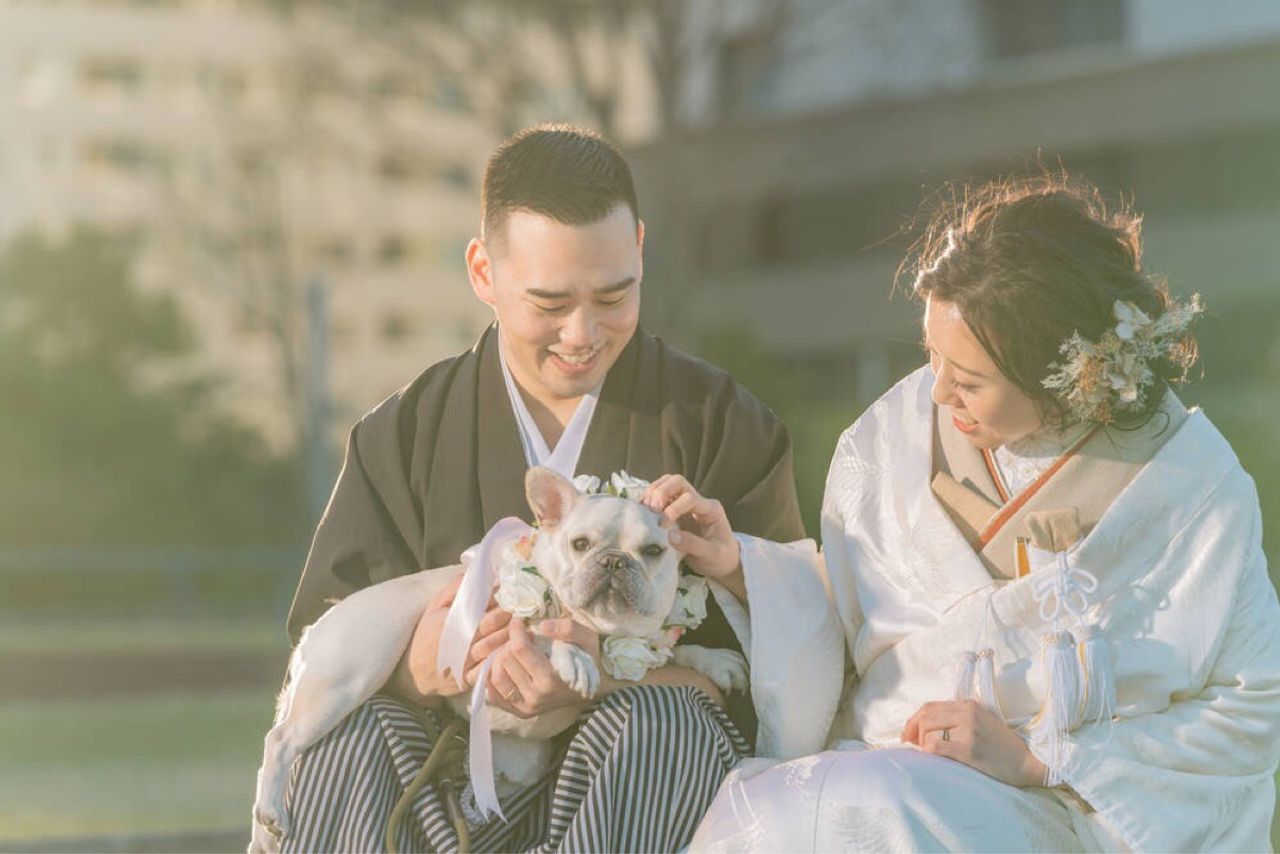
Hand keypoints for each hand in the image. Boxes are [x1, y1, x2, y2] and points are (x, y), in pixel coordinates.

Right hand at [391, 574, 511, 704]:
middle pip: (496, 625)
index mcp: (453, 622)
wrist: (415, 673)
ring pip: (498, 645)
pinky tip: (513, 650)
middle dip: (512, 615)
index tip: (513, 593)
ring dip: (513, 634)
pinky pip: (492, 667)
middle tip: (524, 607)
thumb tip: (474, 572)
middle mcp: (462, 642)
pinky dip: (504, 658)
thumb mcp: (433, 608)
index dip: (503, 600)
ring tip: (523, 626)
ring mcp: (468, 662)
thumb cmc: (425, 637)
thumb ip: (453, 589)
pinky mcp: (471, 678)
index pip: (486, 608)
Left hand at [472, 618, 601, 717]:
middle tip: (521, 638)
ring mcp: (526, 707)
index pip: (519, 649)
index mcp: (550, 680)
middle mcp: (536, 697)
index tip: (519, 621)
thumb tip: (543, 626)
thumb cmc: (589, 658)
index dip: (516, 630)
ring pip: (495, 677)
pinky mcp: (520, 712)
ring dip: (500, 659)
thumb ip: (569, 629)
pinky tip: (507, 666)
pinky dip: (494, 678)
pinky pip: (493, 695)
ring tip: (513, 651)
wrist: (594, 686)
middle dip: (509, 643)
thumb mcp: (587, 638)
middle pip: (504, 661)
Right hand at [643, 475, 740, 580]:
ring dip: (653, 493)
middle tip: (651, 510)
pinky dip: (649, 500)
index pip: (690, 498)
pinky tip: (643, 512)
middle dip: (661, 492)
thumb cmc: (721, 557)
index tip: (662, 525)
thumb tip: (669, 536)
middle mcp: (698, 501)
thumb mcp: (712, 554)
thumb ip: (693, 544)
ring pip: (667, 484)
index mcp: (710, 509)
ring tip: (645, 510)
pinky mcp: (674, 510)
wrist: (723, 562)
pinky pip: (660, 497)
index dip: (673, 509)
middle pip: (677, 481)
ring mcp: (685, 504)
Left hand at [901, 699, 1047, 787]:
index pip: (930, 706)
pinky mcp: (968, 748)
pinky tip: (932, 757)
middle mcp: (967, 713)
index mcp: (968, 704)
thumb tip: (926, 726)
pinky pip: (936, 746)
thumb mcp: (982, 721)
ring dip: (921, 742)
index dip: (914, 719)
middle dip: (912, 729)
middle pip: (925, 716)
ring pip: (928, 730)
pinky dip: (928, 751)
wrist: (1028, 763)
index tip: (908, 732)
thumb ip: (958, 718)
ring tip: (923, 750)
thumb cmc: (1003, 746)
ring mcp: (968, 730)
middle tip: (910, 742)